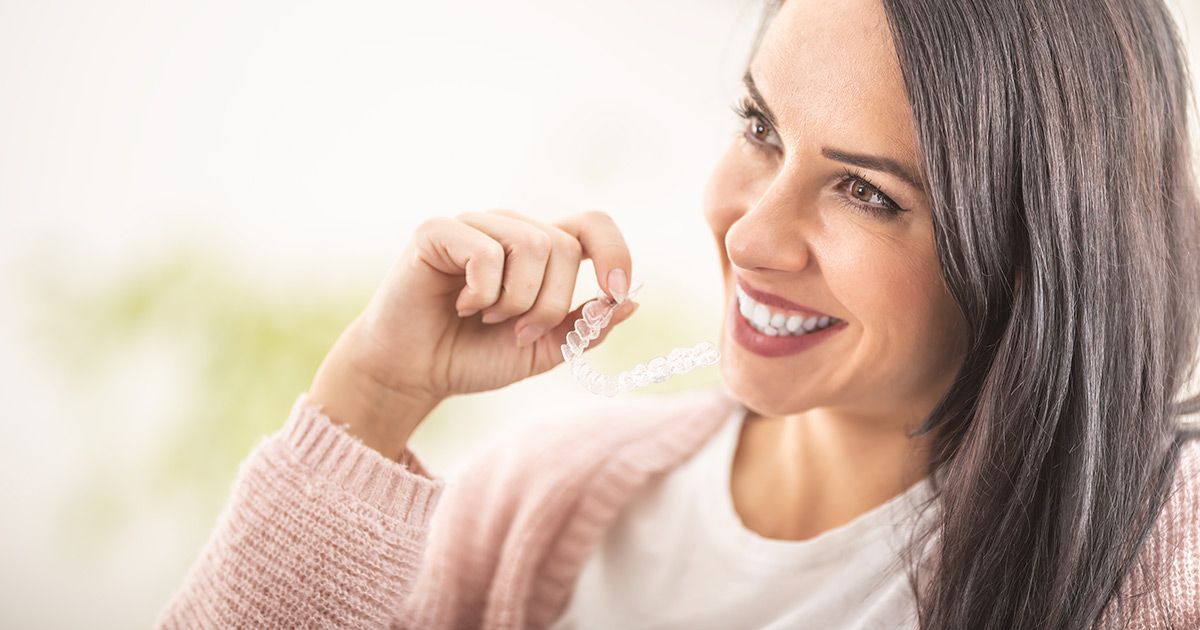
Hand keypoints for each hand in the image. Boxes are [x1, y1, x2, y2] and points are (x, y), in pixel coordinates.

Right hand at [308, 209, 637, 456]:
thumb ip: (585, 327)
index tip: (614, 292)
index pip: (593, 224)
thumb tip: (631, 302)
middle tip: (519, 330)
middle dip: (550, 302)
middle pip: (565, 245)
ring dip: (518, 299)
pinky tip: (460, 305)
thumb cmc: (473, 356)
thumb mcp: (543, 350)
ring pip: (532, 245)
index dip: (615, 251)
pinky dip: (482, 293)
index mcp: (540, 249)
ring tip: (488, 318)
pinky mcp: (437, 231)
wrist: (413, 373)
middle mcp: (510, 228)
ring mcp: (474, 224)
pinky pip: (486, 253)